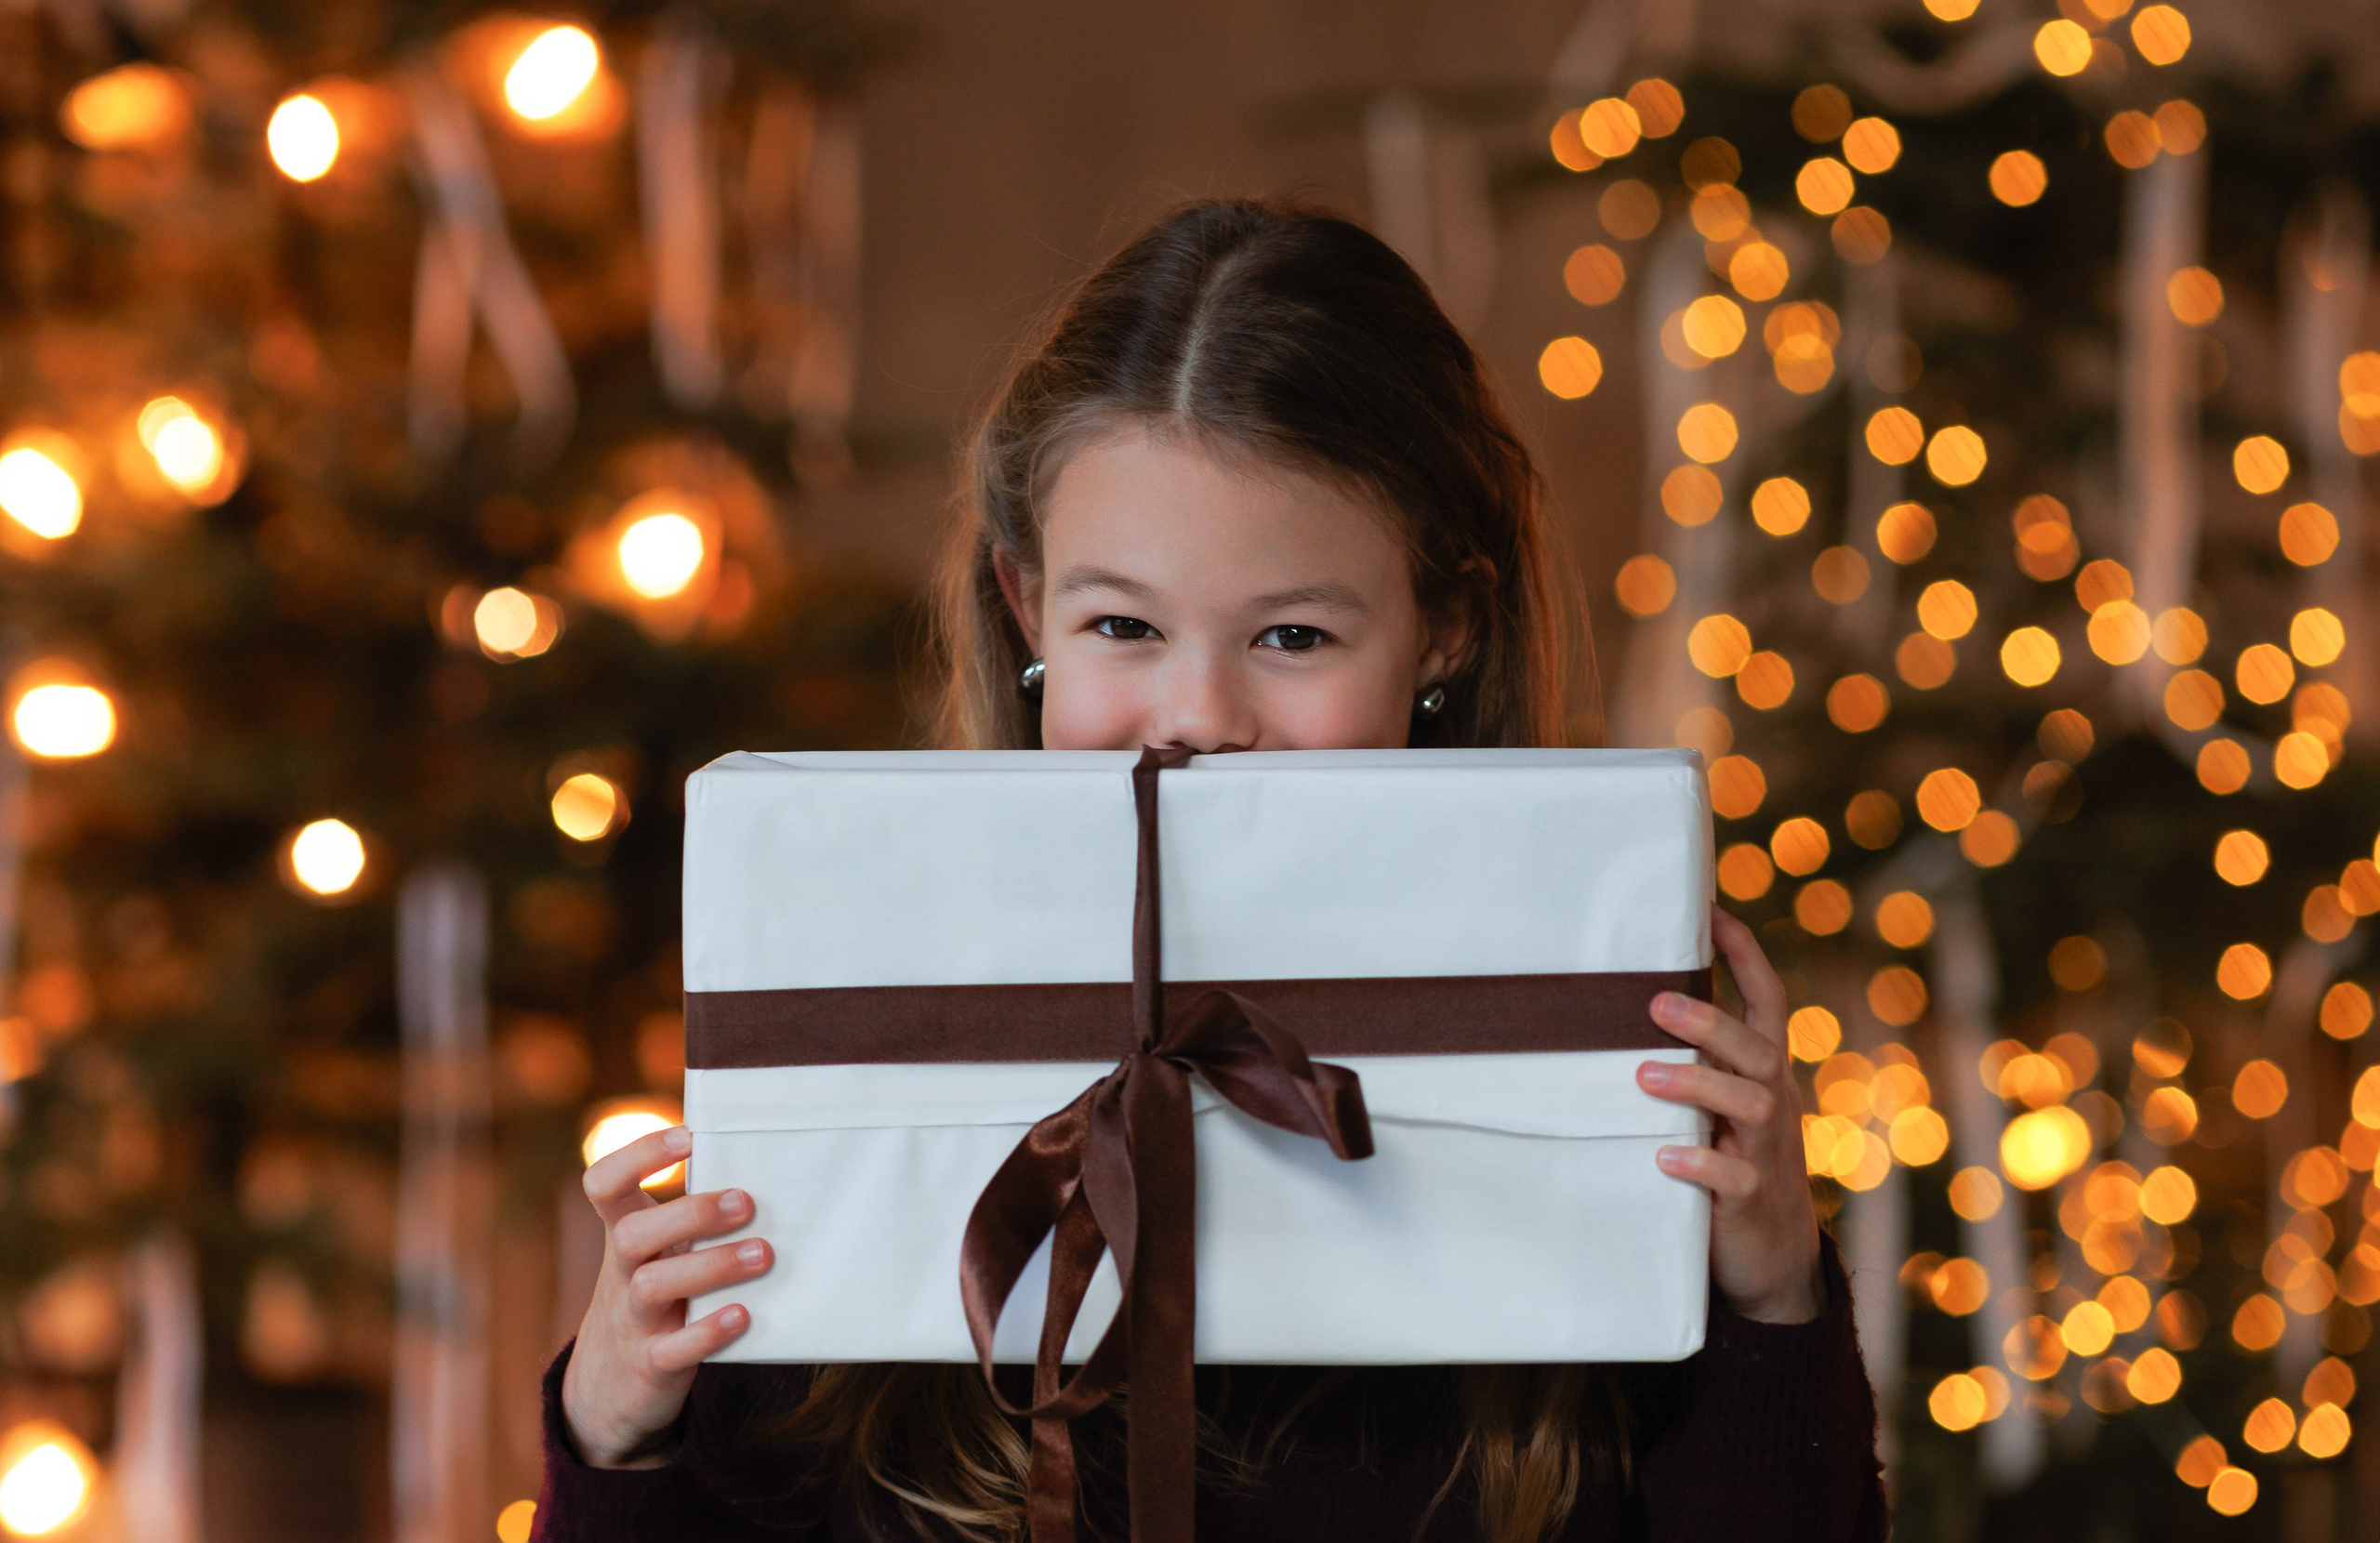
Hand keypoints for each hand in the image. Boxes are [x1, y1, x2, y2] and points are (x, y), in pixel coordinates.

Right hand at [561, 1126, 773, 1467]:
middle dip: (689, 1213)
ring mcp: (632, 1321)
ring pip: (651, 1286)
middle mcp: (620, 1274)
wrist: (611, 1390)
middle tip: (745, 1203)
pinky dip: (708, 1332)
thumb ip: (692, 1219)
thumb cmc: (658, 1299)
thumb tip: (766, 1167)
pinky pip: (673, 1350)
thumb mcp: (659, 1255)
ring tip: (763, 1255)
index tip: (688, 1136)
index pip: (605, 1184)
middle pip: (631, 1234)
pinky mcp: (651, 1366)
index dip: (638, 1155)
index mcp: (624, 1235)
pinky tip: (742, 1315)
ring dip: (711, 1266)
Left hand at [1635, 906, 1823, 1324]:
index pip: (1768, 1003)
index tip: (1712, 910)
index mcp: (1767, 1074)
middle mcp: (1774, 1104)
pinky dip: (1701, 1163)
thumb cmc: (1733, 1165)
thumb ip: (1699, 1064)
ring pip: (1750, 1104)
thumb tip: (1631, 1006)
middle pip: (1759, 1050)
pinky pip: (1734, 1179)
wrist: (1774, 1261)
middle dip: (1711, 1022)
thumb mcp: (1725, 1109)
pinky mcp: (1751, 1202)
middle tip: (1656, 1002)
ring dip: (1697, 1085)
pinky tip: (1665, 1157)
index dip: (1745, 956)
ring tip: (1645, 1076)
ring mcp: (1767, 1153)